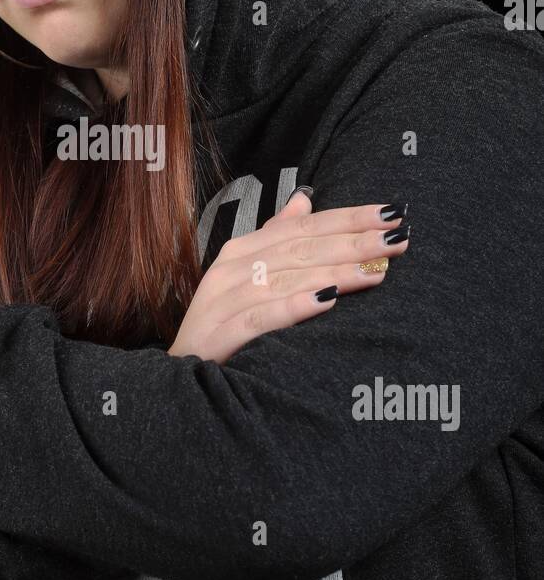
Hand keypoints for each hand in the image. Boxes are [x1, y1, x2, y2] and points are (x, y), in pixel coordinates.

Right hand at [168, 190, 409, 363]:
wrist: (181, 379)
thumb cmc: (224, 326)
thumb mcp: (248, 277)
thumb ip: (276, 237)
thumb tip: (305, 200)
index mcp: (242, 251)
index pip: (302, 226)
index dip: (347, 217)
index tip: (391, 213)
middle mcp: (231, 269)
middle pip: (300, 249)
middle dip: (353, 241)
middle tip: (397, 238)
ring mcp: (223, 301)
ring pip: (286, 279)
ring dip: (334, 273)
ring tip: (376, 270)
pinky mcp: (219, 336)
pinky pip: (261, 318)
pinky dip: (294, 307)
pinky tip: (327, 302)